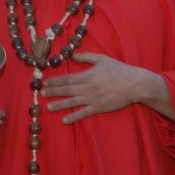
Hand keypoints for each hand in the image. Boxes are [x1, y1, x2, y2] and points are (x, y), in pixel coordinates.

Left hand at [42, 53, 173, 123]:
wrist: (133, 84)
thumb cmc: (118, 70)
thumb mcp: (101, 59)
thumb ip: (85, 57)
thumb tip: (71, 54)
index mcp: (87, 75)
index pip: (67, 79)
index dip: (55, 81)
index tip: (45, 82)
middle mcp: (87, 88)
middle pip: (66, 90)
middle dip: (53, 91)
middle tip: (41, 93)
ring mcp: (92, 99)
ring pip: (72, 102)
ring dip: (59, 104)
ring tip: (48, 106)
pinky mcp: (98, 108)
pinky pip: (83, 113)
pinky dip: (74, 116)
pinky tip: (65, 120)